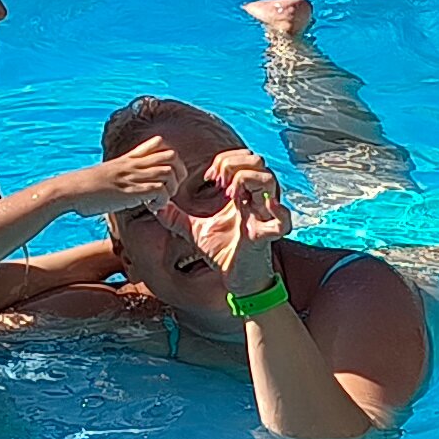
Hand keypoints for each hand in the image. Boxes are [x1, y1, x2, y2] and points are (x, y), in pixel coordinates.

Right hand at [57, 134, 185, 216]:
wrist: (70, 191)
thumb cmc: (84, 188)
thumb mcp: (106, 175)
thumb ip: (119, 175)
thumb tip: (123, 187)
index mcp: (128, 159)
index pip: (159, 142)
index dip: (169, 157)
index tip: (164, 175)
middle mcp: (133, 164)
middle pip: (171, 155)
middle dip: (178, 173)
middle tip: (168, 189)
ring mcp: (132, 176)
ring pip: (169, 172)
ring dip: (171, 189)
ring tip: (159, 200)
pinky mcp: (130, 191)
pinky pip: (159, 190)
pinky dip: (162, 200)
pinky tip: (151, 207)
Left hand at [185, 149, 292, 288]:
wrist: (237, 279)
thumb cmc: (222, 252)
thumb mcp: (193, 230)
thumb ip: (175, 216)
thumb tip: (154, 205)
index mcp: (242, 194)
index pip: (243, 159)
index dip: (225, 159)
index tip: (208, 177)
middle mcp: (256, 200)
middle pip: (257, 161)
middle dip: (233, 164)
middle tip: (217, 181)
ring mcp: (264, 215)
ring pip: (269, 180)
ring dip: (246, 179)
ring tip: (230, 193)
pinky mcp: (268, 235)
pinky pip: (284, 219)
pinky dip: (276, 210)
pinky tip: (253, 209)